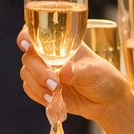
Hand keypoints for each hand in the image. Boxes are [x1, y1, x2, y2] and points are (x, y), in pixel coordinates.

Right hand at [18, 31, 133, 120]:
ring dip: (37, 84)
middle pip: (29, 56)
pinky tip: (50, 99)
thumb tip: (65, 70)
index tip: (27, 44)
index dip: (27, 35)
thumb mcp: (95, 72)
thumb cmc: (104, 78)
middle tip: (54, 82)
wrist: (106, 101)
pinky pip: (30, 89)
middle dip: (38, 70)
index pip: (37, 32)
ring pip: (26, 73)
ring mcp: (45, 72)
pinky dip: (36, 94)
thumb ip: (79, 71)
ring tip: (54, 94)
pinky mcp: (43, 88)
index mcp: (62, 43)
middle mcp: (49, 55)